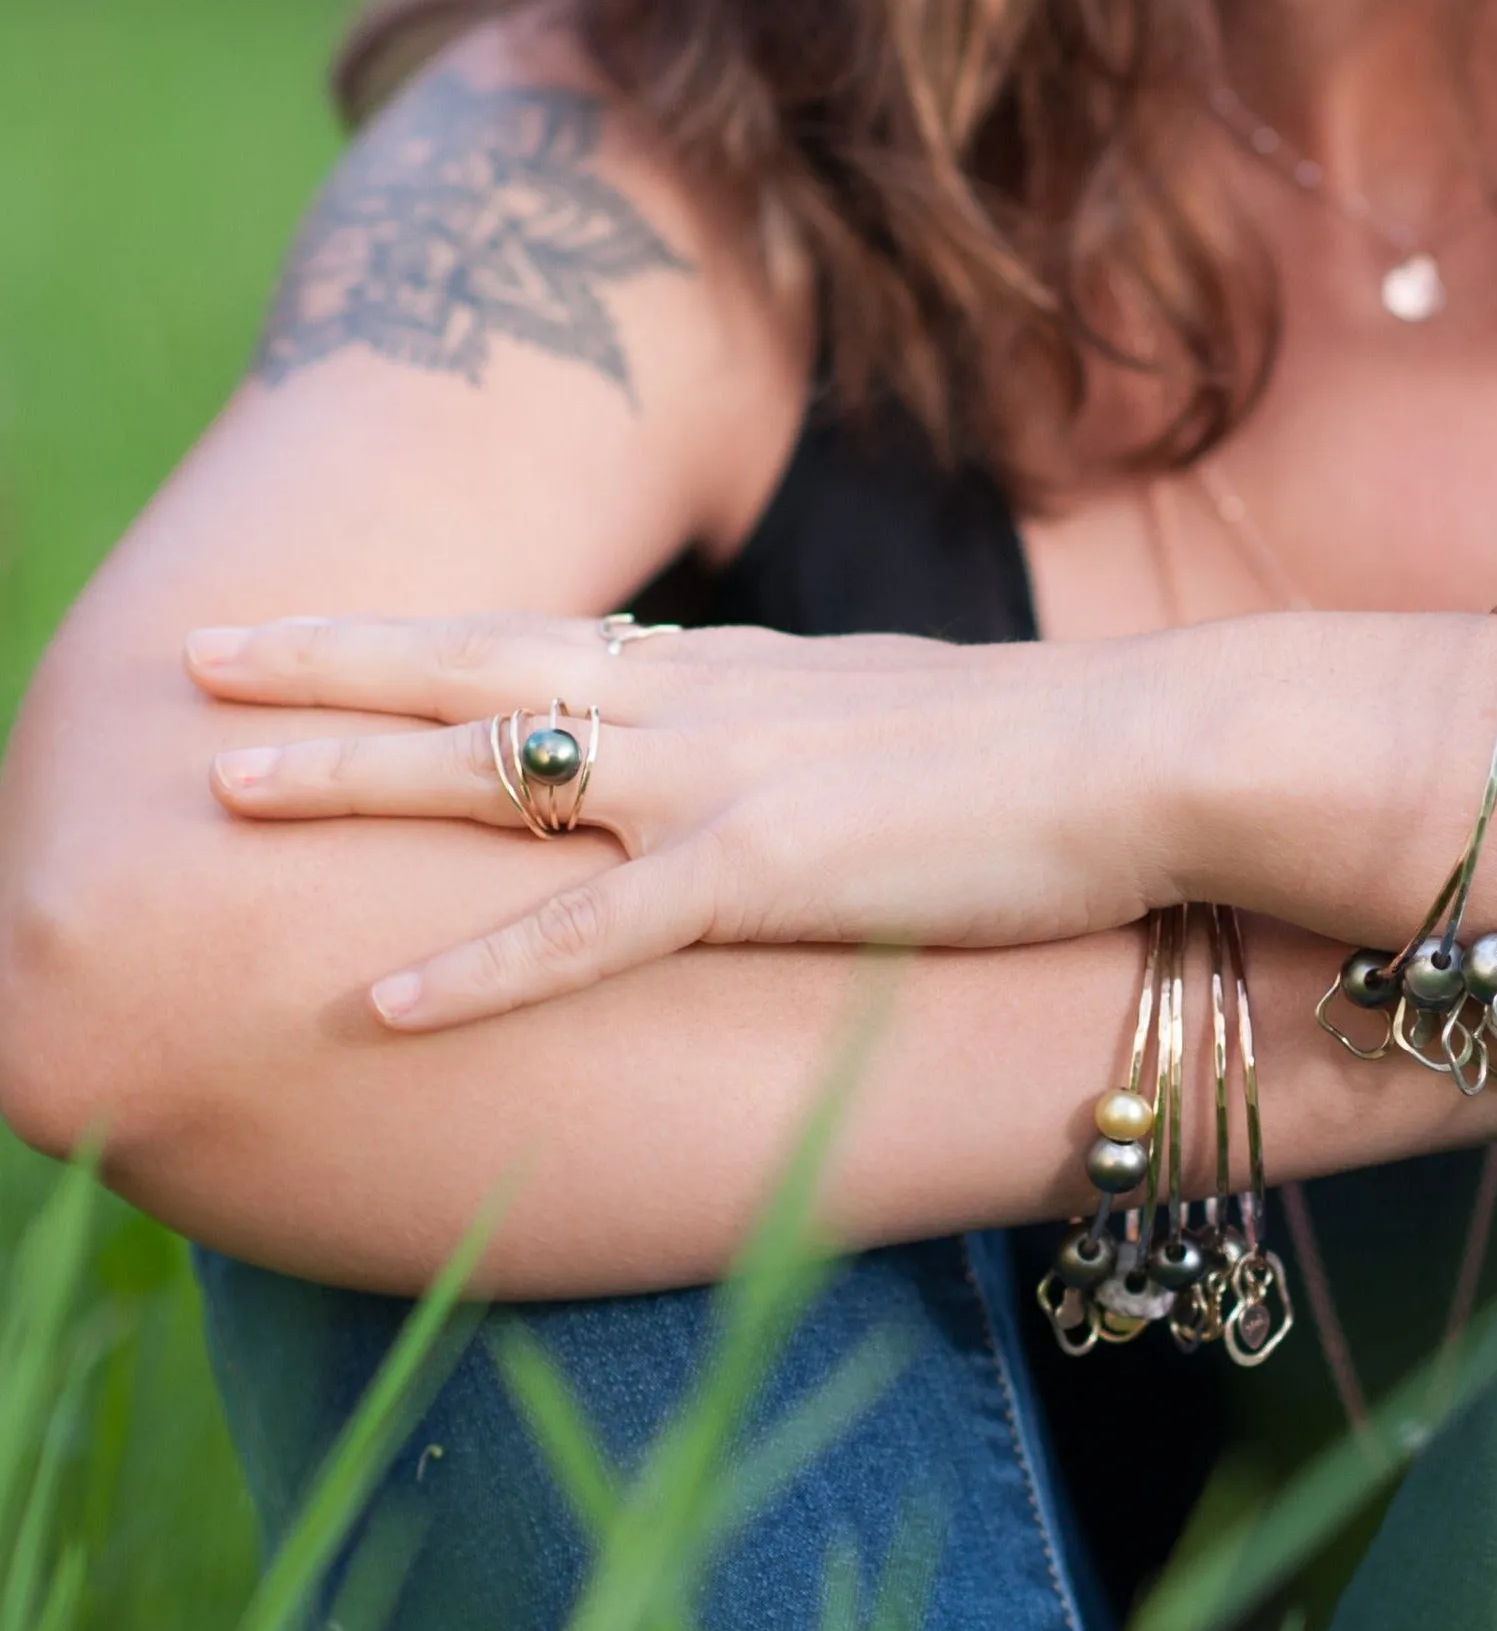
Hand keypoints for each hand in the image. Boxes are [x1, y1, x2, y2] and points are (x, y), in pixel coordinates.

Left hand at [186, 612, 1180, 1029]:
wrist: (1159, 750)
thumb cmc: (1071, 751)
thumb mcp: (923, 722)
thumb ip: (837, 741)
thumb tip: (817, 772)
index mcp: (752, 672)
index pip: (560, 641)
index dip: (438, 638)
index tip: (345, 633)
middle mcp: (712, 701)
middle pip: (485, 667)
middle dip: (336, 661)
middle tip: (203, 655)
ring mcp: (728, 781)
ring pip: (497, 770)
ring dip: (355, 775)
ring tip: (227, 786)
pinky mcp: (767, 872)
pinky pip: (589, 929)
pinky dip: (478, 965)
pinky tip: (378, 997)